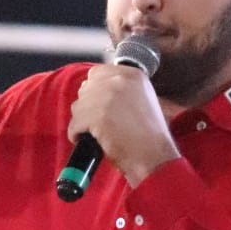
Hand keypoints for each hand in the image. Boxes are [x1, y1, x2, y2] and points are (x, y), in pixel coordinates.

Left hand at [67, 63, 178, 187]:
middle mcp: (120, 80)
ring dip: (82, 121)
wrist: (154, 157)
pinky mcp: (97, 116)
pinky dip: (77, 134)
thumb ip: (123, 90)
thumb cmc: (150, 136)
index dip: (95, 90)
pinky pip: (75, 124)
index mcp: (133, 74)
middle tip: (94, 121)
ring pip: (78, 106)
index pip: (98, 72)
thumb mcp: (144, 100)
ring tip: (93, 133)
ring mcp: (108, 97)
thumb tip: (98, 91)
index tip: (97, 104)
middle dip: (87, 106)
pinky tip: (87, 141)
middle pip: (86, 88)